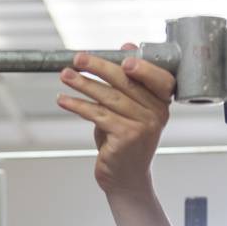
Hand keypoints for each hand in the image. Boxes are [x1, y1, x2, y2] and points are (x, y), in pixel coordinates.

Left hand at [57, 48, 174, 196]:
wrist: (125, 178)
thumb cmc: (126, 141)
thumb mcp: (130, 108)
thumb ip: (129, 80)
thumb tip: (127, 47)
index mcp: (161, 103)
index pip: (159, 77)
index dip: (143, 66)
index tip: (122, 56)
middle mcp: (156, 114)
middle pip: (127, 82)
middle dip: (99, 67)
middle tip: (79, 59)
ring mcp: (142, 126)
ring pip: (109, 97)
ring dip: (83, 84)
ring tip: (65, 76)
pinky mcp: (125, 137)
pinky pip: (98, 114)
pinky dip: (78, 106)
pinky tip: (64, 100)